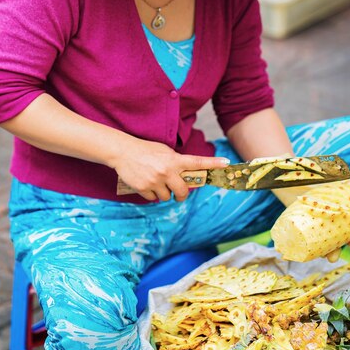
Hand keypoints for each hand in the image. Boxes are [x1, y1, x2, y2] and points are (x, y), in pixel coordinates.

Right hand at [112, 139, 229, 201]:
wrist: (123, 152)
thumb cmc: (145, 150)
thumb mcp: (164, 152)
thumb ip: (176, 162)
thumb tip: (186, 175)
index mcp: (174, 159)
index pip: (197, 162)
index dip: (212, 163)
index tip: (226, 163)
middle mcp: (167, 171)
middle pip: (183, 191)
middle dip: (181, 195)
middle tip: (178, 193)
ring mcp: (155, 181)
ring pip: (167, 197)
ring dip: (164, 193)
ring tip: (156, 182)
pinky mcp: (144, 188)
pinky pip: (153, 199)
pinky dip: (152, 194)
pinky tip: (146, 184)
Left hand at [272, 179, 349, 261]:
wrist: (292, 181)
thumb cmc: (316, 179)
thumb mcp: (334, 178)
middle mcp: (340, 220)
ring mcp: (326, 227)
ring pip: (336, 244)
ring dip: (338, 252)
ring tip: (334, 256)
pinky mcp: (312, 231)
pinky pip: (318, 244)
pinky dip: (320, 251)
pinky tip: (320, 255)